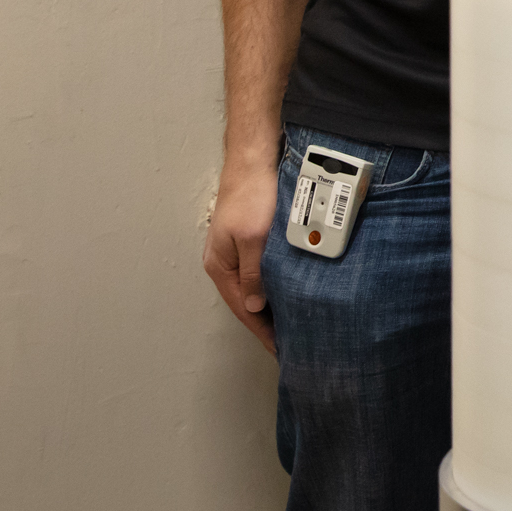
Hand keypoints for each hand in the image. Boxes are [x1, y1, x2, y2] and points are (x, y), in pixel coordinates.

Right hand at [202, 153, 279, 354]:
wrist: (254, 160)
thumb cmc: (253, 196)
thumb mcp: (253, 238)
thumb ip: (253, 274)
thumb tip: (254, 306)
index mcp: (220, 266)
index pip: (242, 309)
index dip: (262, 331)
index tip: (281, 350)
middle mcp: (223, 262)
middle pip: (246, 302)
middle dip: (266, 324)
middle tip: (292, 344)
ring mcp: (234, 251)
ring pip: (254, 288)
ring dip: (270, 306)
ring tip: (291, 325)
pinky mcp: (248, 240)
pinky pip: (260, 272)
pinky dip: (272, 287)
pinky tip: (287, 292)